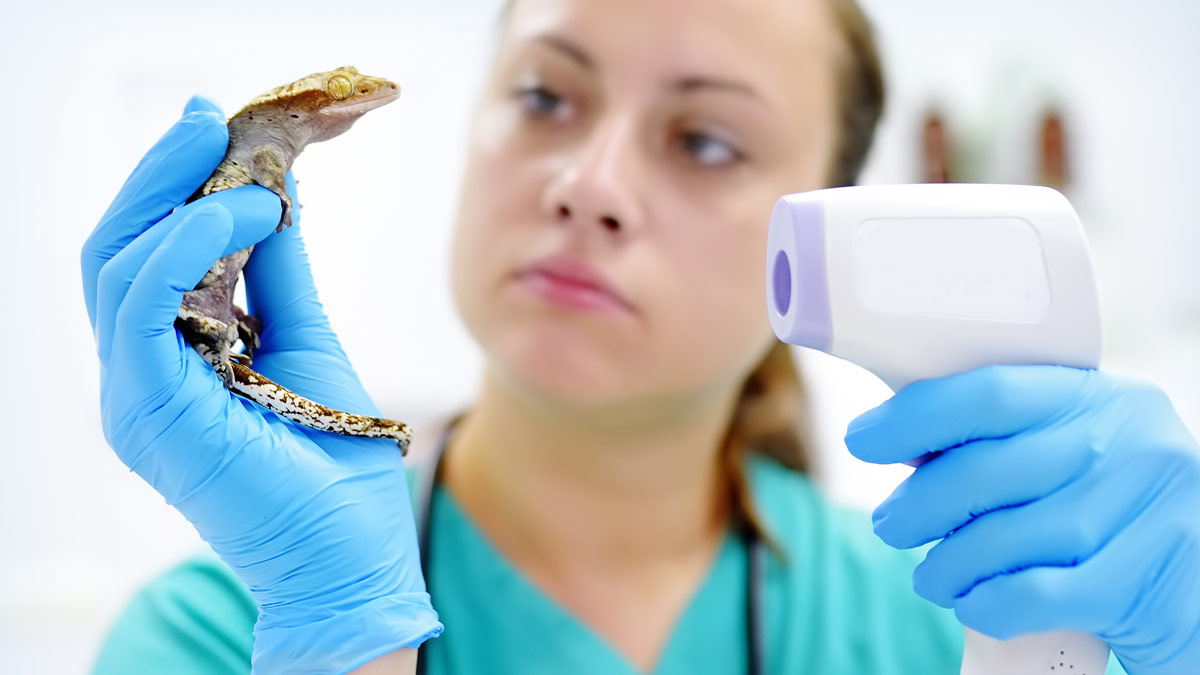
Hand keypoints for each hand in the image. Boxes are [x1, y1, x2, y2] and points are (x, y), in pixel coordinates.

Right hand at [82, 97, 440, 673]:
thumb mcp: (304, 340)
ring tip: (250, 176)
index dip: (172, 185)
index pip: (144, 253)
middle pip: (115, 248)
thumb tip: (276, 195)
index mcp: (169, 359)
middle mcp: (138, 374)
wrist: (349, 560)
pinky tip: (240, 218)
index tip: (214, 127)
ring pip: (114, 266)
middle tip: (207, 119)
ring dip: (177, 200)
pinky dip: (183, 249)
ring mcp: (135, 394)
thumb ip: (278, 274)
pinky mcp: (150, 409)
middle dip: (161, 175)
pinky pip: (142, 306)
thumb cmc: (332, 465)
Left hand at [845, 365, 1199, 674]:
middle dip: (917, 503)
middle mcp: (1135, 446)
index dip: (913, 417)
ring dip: (945, 564)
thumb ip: (1008, 441)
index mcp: (1105, 398)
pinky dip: (985, 603)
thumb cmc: (1113, 518)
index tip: (864, 439)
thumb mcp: (1077, 456)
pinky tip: (973, 603)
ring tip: (932, 575)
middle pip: (984, 470)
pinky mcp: (1146, 587)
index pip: (990, 391)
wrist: (1194, 591)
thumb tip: (901, 442)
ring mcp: (1149, 516)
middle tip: (890, 524)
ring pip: (1001, 538)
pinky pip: (1031, 595)